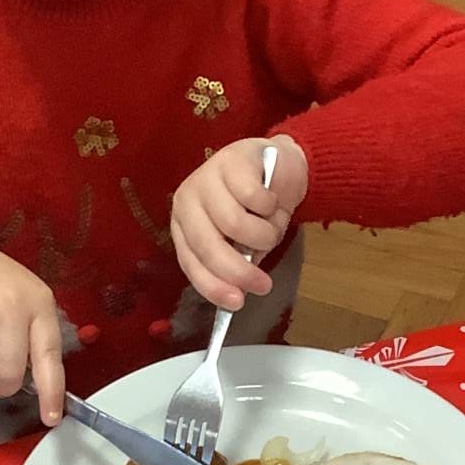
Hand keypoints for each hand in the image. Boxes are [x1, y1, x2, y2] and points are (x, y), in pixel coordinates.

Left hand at [171, 135, 308, 309]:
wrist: (281, 165)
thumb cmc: (258, 209)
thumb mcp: (246, 241)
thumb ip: (238, 260)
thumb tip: (238, 293)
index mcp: (184, 225)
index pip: (191, 262)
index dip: (212, 286)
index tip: (237, 303)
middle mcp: (187, 201)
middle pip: (209, 245)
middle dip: (238, 271)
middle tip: (264, 285)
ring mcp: (206, 178)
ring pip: (234, 224)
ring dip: (263, 235)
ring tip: (273, 227)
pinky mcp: (230, 161)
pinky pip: (254, 198)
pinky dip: (272, 206)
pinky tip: (273, 199)